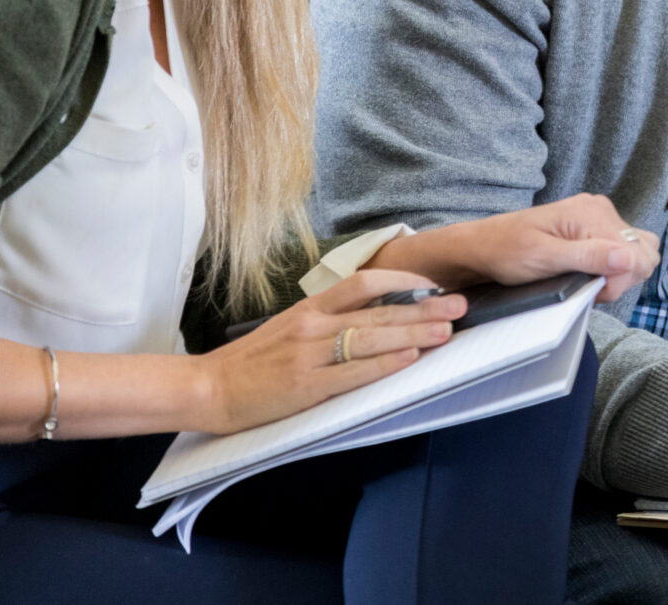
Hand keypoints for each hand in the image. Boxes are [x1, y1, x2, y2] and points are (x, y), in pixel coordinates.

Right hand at [197, 269, 467, 433]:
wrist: (207, 388)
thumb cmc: (251, 361)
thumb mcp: (290, 326)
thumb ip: (328, 318)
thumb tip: (375, 314)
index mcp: (310, 307)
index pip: (365, 282)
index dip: (404, 280)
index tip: (434, 285)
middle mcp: (313, 324)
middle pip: (379, 310)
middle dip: (425, 307)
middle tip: (460, 305)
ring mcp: (310, 354)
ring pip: (372, 338)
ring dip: (414, 334)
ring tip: (447, 331)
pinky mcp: (306, 386)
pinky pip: (353, 372)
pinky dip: (385, 364)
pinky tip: (410, 360)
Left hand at [372, 193, 659, 301]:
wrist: (480, 247)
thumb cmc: (505, 251)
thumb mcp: (543, 258)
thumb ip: (588, 257)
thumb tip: (628, 258)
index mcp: (591, 214)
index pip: (638, 253)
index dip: (621, 279)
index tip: (594, 289)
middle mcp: (600, 211)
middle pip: (643, 252)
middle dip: (623, 277)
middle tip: (589, 287)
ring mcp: (597, 219)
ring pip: (634, 254)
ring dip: (616, 275)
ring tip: (584, 281)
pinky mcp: (592, 230)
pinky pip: (619, 252)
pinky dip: (609, 269)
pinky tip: (585, 274)